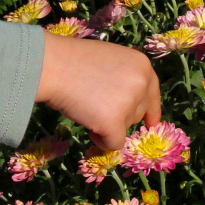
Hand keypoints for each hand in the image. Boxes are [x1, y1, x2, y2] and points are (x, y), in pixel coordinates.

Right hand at [35, 33, 160, 151]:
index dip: (151, 110)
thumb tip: (131, 106)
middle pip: (137, 113)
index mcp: (142, 65)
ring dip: (108, 125)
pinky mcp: (114, 122)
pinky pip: (114, 144)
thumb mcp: (109, 60)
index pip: (153, 93)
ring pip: (125, 128)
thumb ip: (124, 78)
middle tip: (93, 101)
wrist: (52, 65)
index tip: (151, 124)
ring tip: (86, 106)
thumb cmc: (73, 60)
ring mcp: (129, 103)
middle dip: (119, 114)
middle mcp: (141, 83)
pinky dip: (101, 140)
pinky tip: (87, 124)